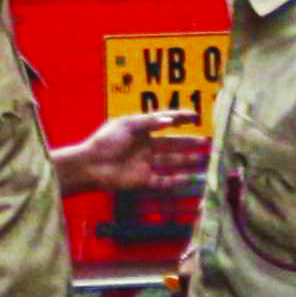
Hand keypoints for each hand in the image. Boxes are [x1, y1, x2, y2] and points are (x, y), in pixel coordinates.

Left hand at [55, 114, 202, 193]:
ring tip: (201, 160)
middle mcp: (144, 146)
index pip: (163, 121)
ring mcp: (144, 163)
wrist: (90, 166)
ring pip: (170, 161)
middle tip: (205, 141)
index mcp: (140, 130)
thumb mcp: (126, 125)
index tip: (195, 116)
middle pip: (171, 142)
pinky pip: (162, 181)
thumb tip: (170, 120)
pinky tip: (187, 178)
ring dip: (185, 161)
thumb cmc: (105, 142)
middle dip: (187, 142)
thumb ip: (149, 122)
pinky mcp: (142, 179)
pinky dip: (174, 180)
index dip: (179, 118)